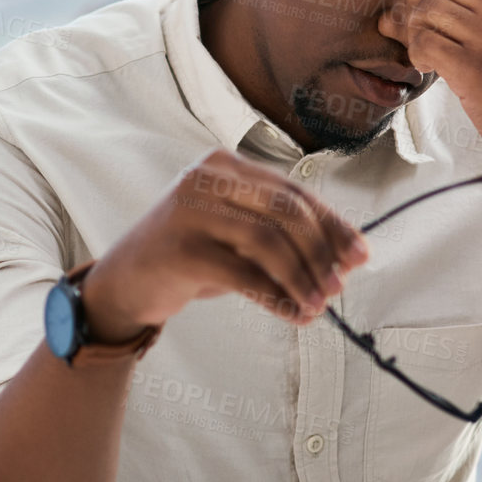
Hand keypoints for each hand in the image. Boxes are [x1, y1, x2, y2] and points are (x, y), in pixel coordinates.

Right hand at [80, 150, 368, 342]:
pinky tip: (293, 314)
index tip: (360, 255)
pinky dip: (276, 298)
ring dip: (302, 279)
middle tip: (339, 286)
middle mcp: (205, 179)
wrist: (122, 284)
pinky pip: (243, 275)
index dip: (333, 224)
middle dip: (322, 252)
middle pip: (286, 212)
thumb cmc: (189, 256)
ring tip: (318, 306)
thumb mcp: (235, 233)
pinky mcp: (180, 250)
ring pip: (269, 242)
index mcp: (225, 166)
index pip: (293, 191)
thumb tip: (344, 257)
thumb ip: (280, 234)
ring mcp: (189, 212)